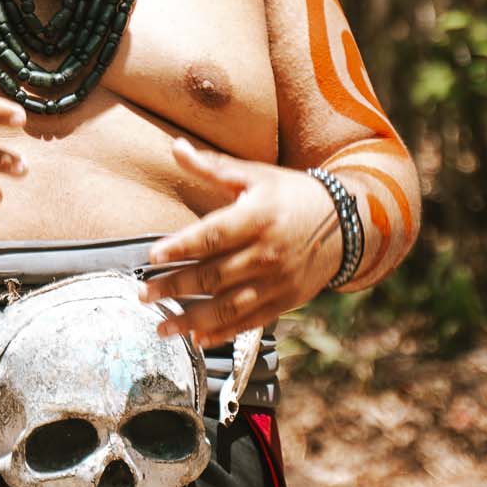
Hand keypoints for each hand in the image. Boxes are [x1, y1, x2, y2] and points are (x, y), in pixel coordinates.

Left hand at [138, 137, 344, 344]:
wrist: (344, 224)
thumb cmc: (290, 194)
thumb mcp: (255, 175)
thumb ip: (213, 167)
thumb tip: (176, 147)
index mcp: (259, 217)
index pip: (213, 235)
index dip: (181, 246)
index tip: (152, 256)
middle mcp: (268, 253)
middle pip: (214, 275)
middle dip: (174, 287)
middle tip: (143, 294)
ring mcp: (277, 282)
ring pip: (228, 307)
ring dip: (191, 320)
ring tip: (161, 327)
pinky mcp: (285, 302)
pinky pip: (249, 322)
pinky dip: (222, 334)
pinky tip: (197, 339)